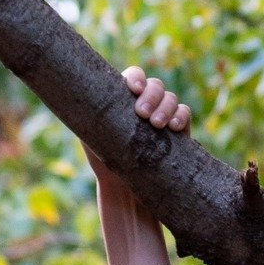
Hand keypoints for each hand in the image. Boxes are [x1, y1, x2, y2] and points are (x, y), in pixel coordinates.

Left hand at [86, 67, 190, 199]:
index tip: (134, 89)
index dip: (136, 78)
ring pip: (170, 98)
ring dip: (165, 107)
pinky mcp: (178, 129)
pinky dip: (181, 116)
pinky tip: (174, 127)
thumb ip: (90, 116)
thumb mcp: (91, 137)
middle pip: (154, 85)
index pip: (134, 77)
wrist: (124, 187)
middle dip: (151, 96)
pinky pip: (184, 114)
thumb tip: (79, 97)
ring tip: (157, 124)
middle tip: (143, 114)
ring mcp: (163, 113)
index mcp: (125, 96)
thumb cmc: (104, 160)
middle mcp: (146, 101)